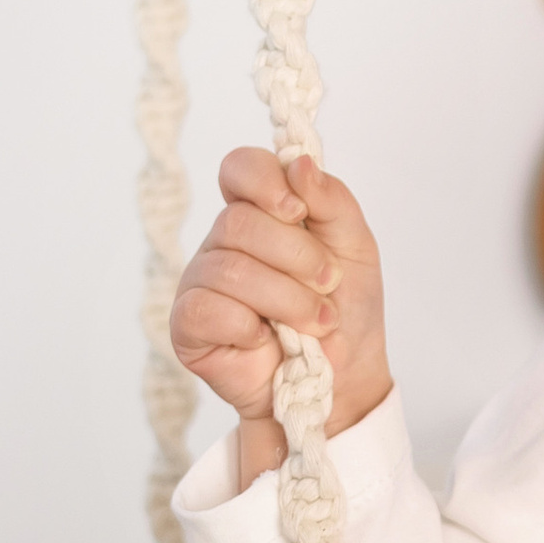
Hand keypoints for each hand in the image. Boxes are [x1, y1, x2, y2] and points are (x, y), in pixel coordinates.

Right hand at [171, 147, 391, 485]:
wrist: (343, 379)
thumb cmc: (347, 309)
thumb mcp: (356, 247)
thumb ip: (332, 200)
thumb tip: (299, 163)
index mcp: (261, 212)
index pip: (241, 168)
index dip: (265, 182)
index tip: (298, 211)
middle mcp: (224, 240)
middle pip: (238, 221)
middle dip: (297, 258)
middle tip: (328, 286)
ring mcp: (201, 280)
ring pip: (230, 268)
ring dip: (288, 299)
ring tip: (316, 323)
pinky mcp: (188, 324)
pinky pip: (207, 308)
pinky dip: (251, 326)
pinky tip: (266, 340)